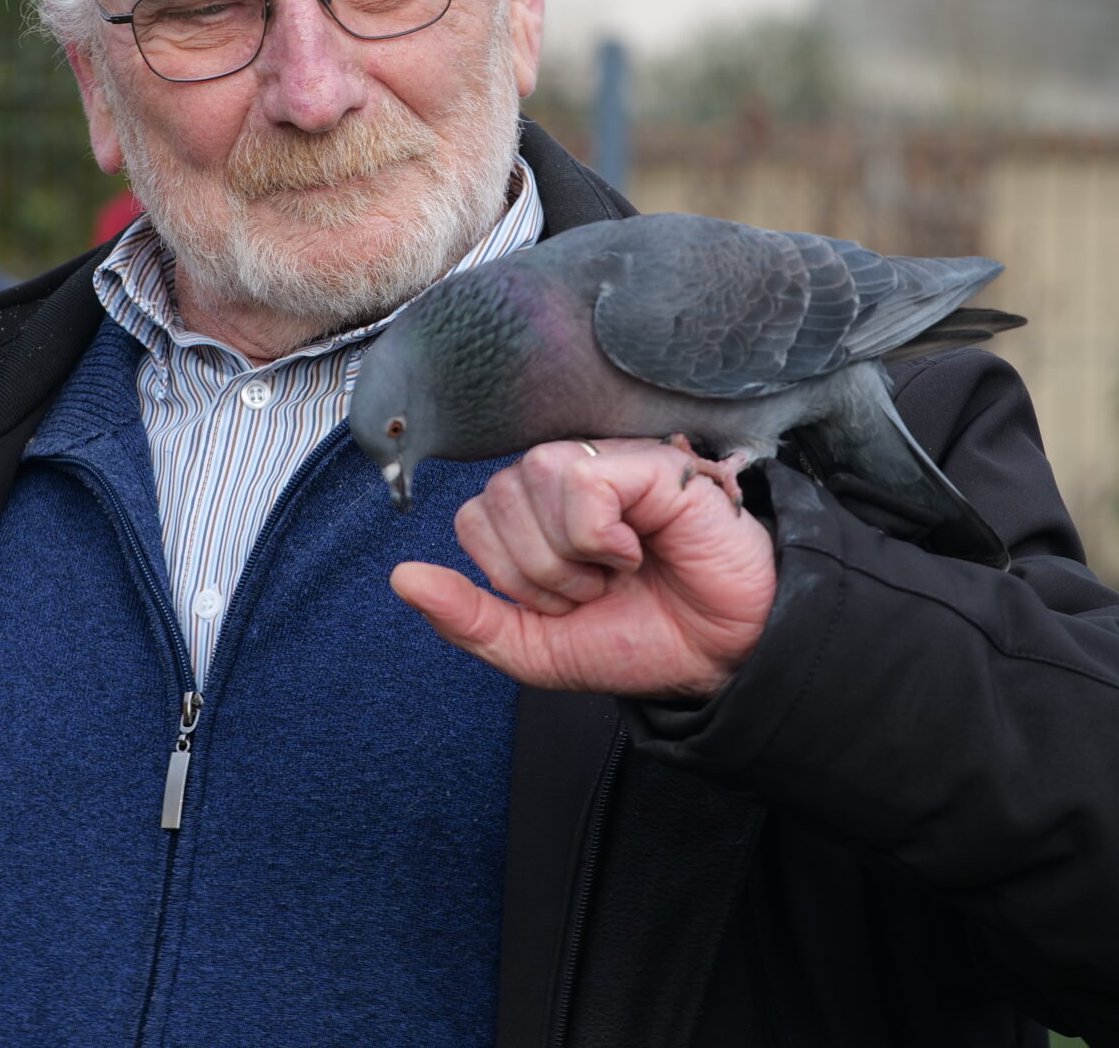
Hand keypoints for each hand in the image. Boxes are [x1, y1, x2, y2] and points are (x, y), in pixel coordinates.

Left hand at [390, 438, 776, 700]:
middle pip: (495, 505)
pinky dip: (601, 537)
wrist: (718, 656)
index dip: (514, 580)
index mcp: (531, 513)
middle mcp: (560, 477)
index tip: (569, 602)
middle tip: (599, 590)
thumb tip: (400, 578)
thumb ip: (467, 617)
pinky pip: (580, 484)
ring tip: (618, 570)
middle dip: (542, 576)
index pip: (472, 522)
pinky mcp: (643, 462)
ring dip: (571, 557)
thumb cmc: (638, 639)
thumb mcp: (536, 649)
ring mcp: (603, 463)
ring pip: (531, 487)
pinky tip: (637, 547)